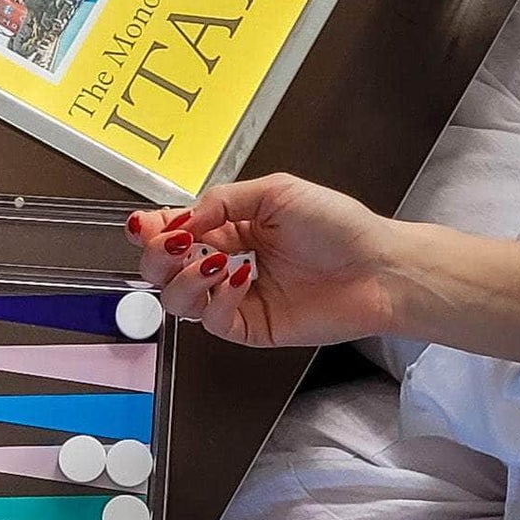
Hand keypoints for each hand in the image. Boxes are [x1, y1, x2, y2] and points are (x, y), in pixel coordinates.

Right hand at [127, 173, 404, 347]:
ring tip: (215, 261)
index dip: (151, 229)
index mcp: (229, 229)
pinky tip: (240, 278)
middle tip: (172, 245)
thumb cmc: (340, 227)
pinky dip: (219, 298)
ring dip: (186, 278)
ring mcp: (234, 299)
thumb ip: (223, 201)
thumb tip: (183, 219)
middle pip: (163, 269)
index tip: (142, 224)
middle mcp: (225, 264)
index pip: (174, 231)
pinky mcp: (248, 327)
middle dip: (157, 256)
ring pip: (177, 299)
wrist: (378, 268)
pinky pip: (212, 320)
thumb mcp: (276, 192)